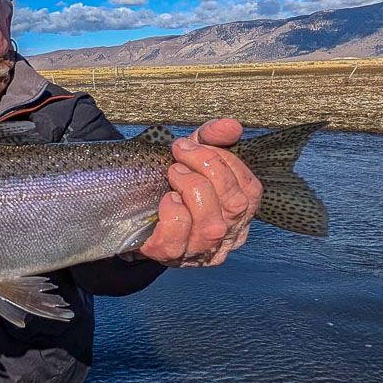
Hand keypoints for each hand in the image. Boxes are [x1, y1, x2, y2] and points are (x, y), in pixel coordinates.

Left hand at [139, 118, 262, 266]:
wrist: (132, 218)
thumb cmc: (170, 186)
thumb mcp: (191, 158)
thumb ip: (211, 139)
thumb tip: (231, 126)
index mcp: (239, 214)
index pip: (251, 190)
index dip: (227, 161)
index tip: (195, 145)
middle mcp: (226, 237)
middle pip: (235, 205)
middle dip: (208, 168)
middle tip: (180, 154)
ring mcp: (200, 251)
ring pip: (211, 224)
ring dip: (191, 187)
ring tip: (173, 172)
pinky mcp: (170, 256)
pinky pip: (178, 236)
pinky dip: (173, 212)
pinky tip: (166, 199)